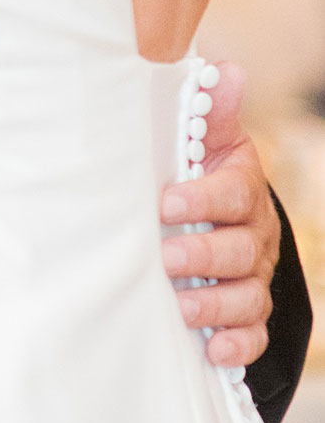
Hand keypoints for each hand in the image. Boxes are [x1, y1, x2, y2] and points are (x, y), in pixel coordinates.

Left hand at [159, 62, 277, 369]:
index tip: (167, 202)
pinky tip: (212, 352)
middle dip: (205, 254)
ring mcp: (253, 278)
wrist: (212, 218)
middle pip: (243, 250)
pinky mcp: (246, 315)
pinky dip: (237, 346)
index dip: (204, 199)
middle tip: (167, 257)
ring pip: (249, 296)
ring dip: (216, 304)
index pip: (234, 194)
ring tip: (181, 306)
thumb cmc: (196, 174)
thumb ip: (209, 111)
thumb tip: (224, 71)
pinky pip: (253, 336)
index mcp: (241, 189)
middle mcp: (255, 235)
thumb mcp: (203, 141)